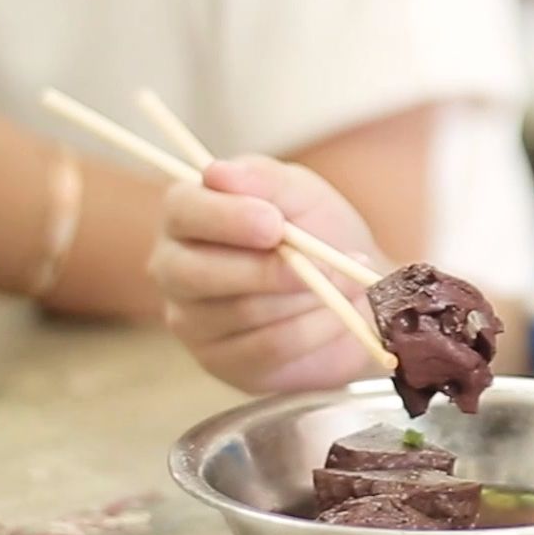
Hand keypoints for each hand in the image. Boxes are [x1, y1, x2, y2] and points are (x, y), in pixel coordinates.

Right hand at [150, 155, 386, 393]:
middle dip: (266, 269)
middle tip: (317, 264)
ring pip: (243, 311)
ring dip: (308, 295)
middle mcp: (175, 269)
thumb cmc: (319, 231)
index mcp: (186, 215)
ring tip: (346, 279)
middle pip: (197, 273)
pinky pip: (269, 347)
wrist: (359, 289)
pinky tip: (339, 314)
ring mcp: (193, 322)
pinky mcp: (224, 362)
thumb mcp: (301, 193)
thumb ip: (264, 179)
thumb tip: (218, 172)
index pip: (182, 211)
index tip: (274, 223)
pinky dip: (316, 328)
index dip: (226, 218)